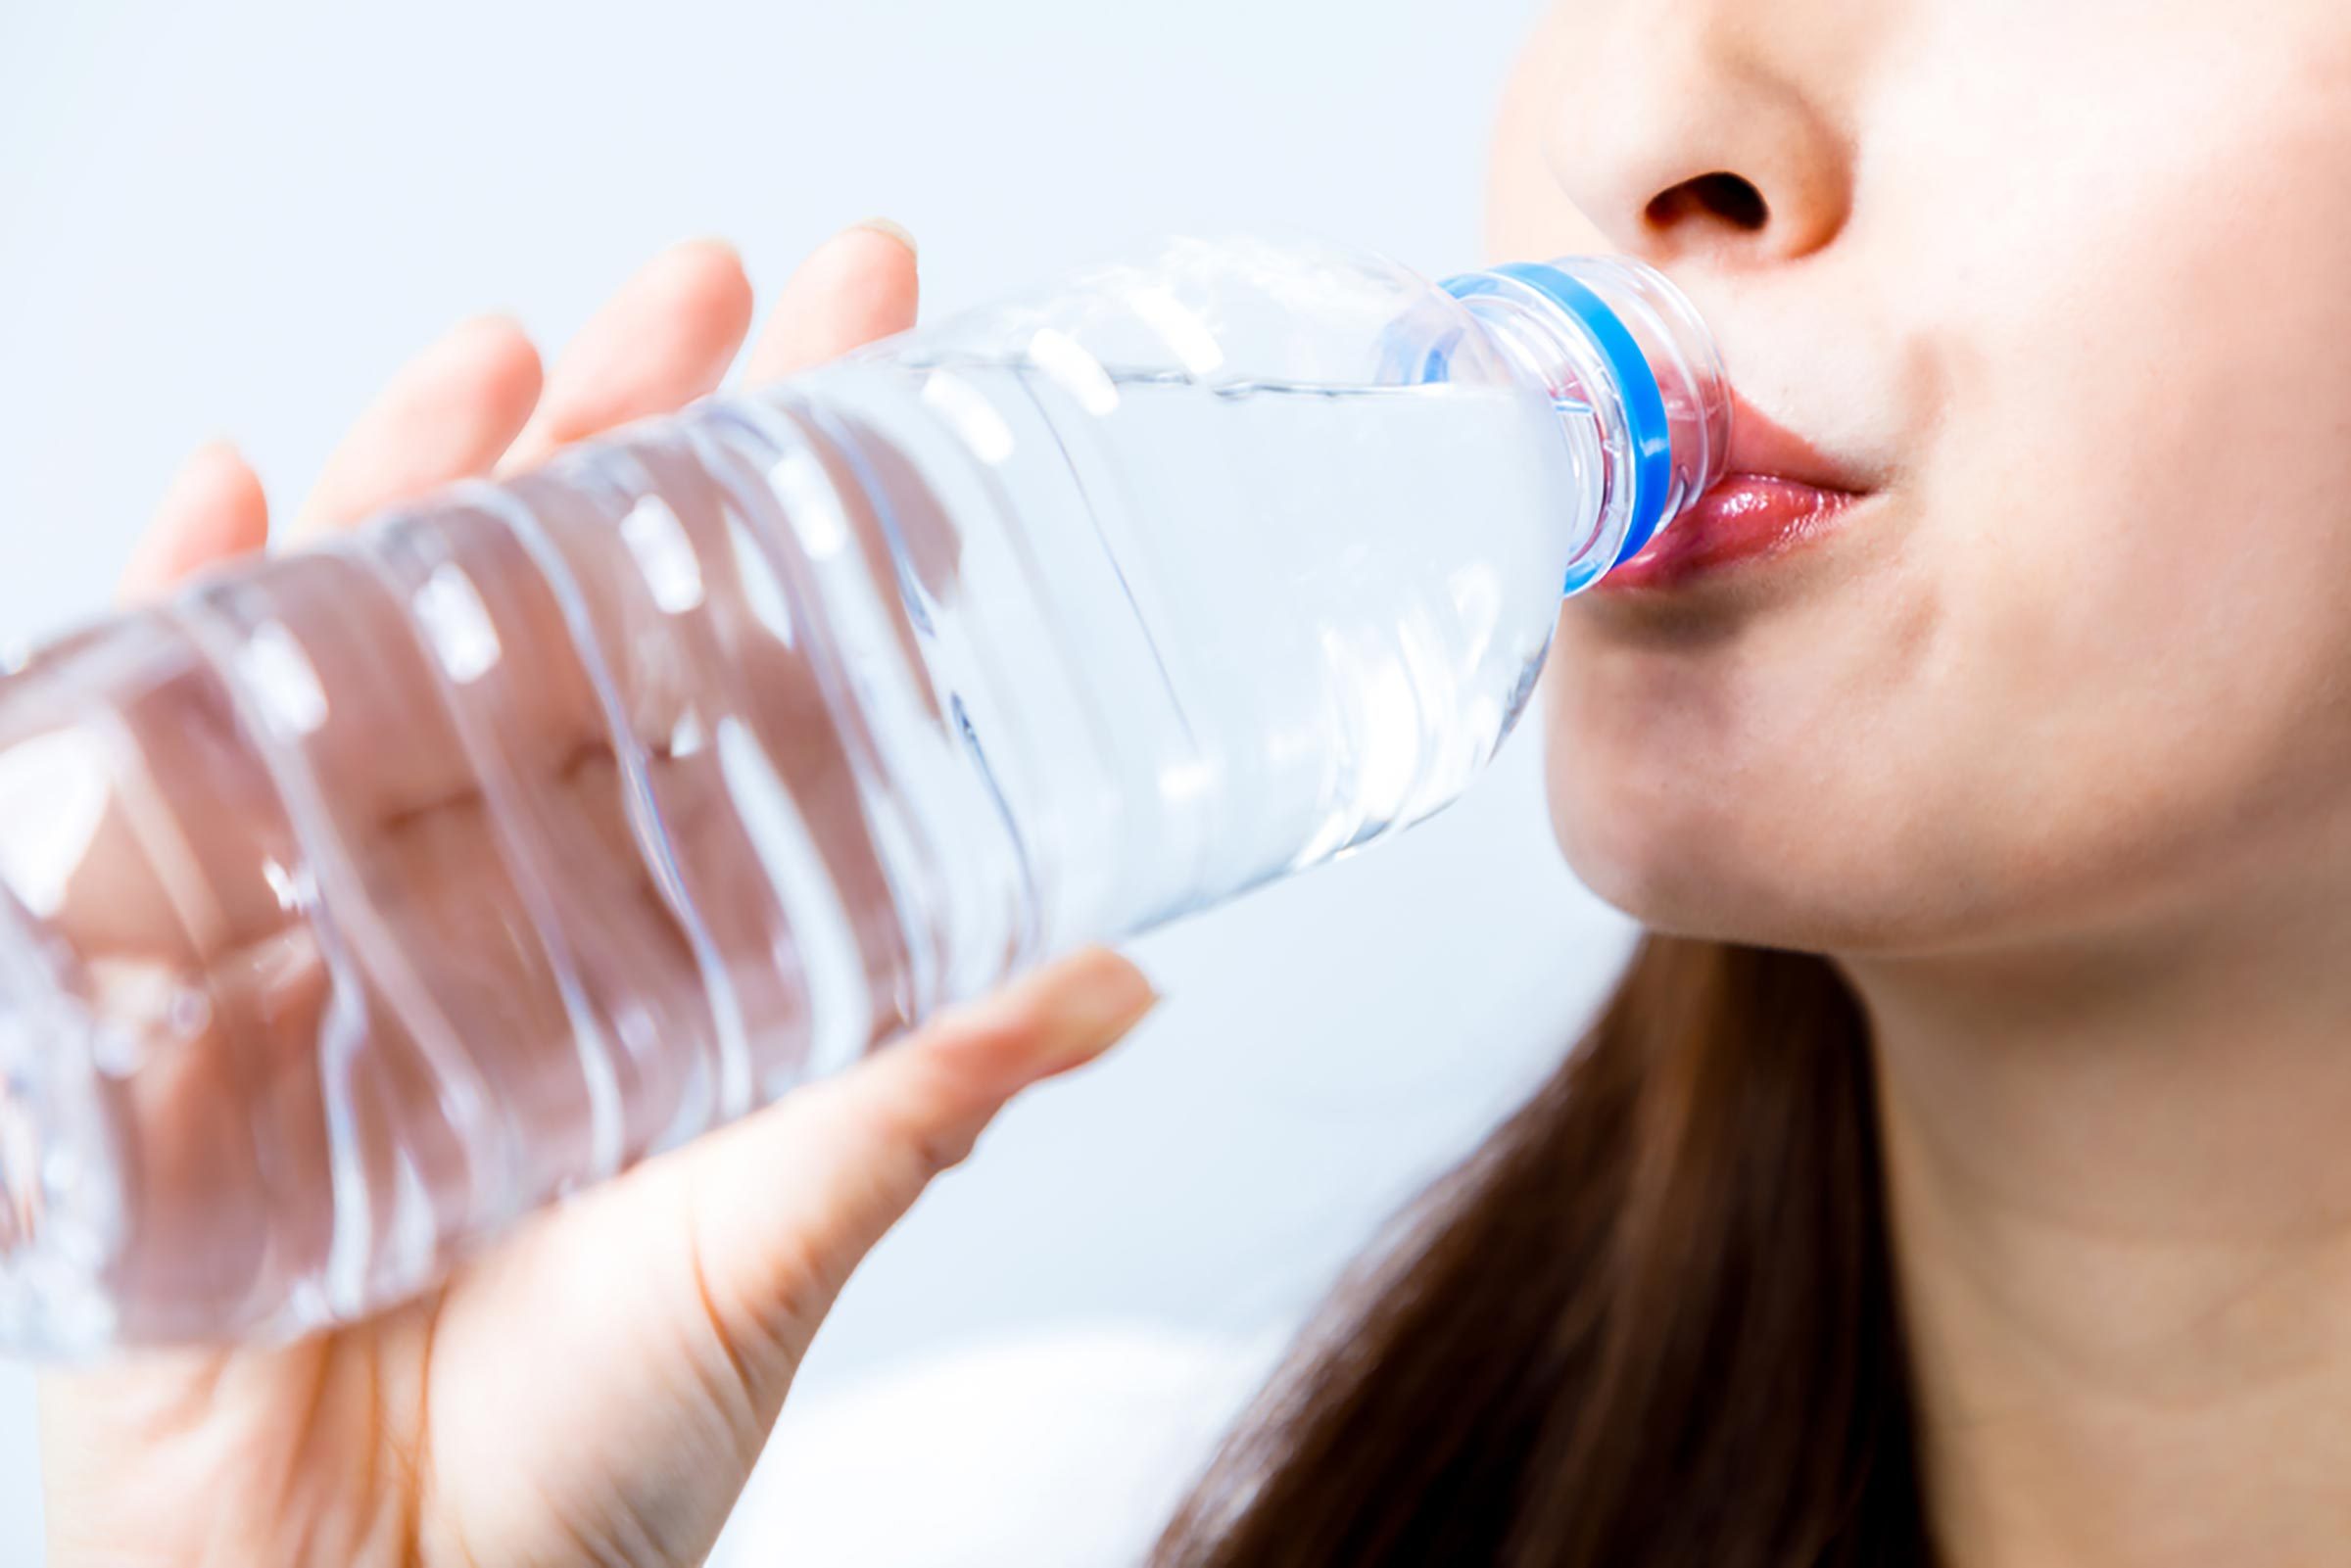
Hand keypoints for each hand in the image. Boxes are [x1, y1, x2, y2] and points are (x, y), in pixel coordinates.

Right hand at [39, 225, 1158, 1567]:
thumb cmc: (599, 1459)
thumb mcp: (779, 1242)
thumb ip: (924, 1103)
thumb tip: (1122, 984)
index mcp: (682, 925)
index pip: (748, 659)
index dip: (805, 499)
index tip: (873, 343)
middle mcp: (526, 893)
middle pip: (571, 612)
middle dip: (632, 434)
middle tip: (708, 288)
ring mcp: (348, 918)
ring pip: (381, 648)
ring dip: (422, 489)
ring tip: (499, 361)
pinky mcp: (180, 980)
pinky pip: (155, 764)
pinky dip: (167, 627)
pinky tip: (218, 501)